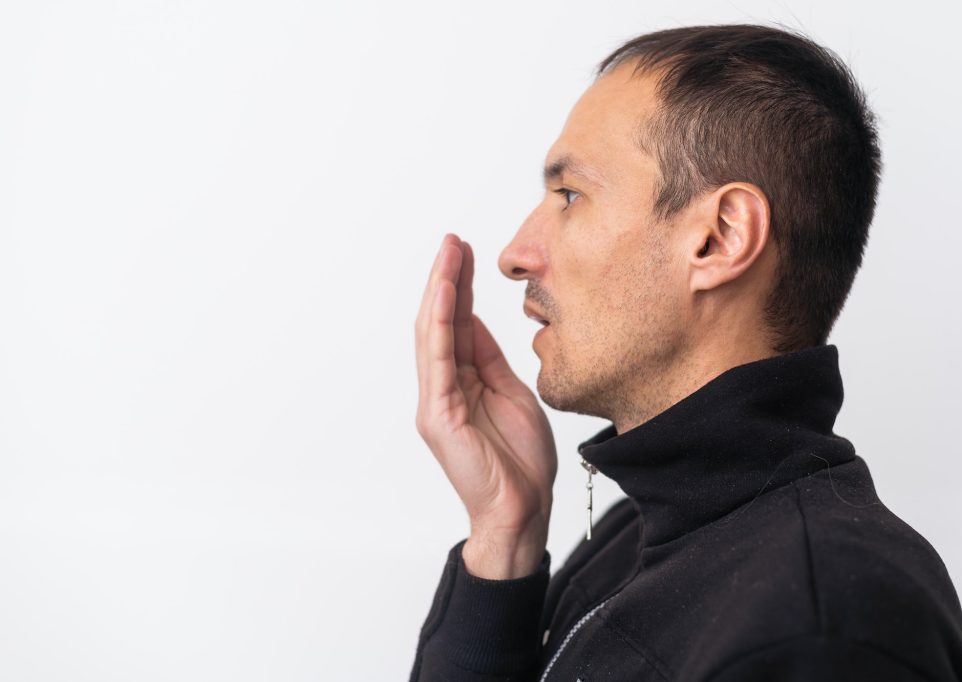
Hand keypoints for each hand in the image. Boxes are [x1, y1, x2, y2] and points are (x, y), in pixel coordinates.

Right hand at [415, 233, 556, 578]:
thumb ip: (489, 359)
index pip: (457, 325)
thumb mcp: (512, 393)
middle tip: (453, 240)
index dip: (460, 287)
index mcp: (463, 383)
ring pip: (433, 334)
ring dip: (440, 291)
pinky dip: (439, 323)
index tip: (466, 252)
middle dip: (447, 279)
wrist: (522, 511)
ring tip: (448, 253)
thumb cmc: (519, 460)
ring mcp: (438, 401)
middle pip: (440, 323)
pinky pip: (438, 360)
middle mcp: (443, 388)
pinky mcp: (439, 416)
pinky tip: (444, 292)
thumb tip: (477, 321)